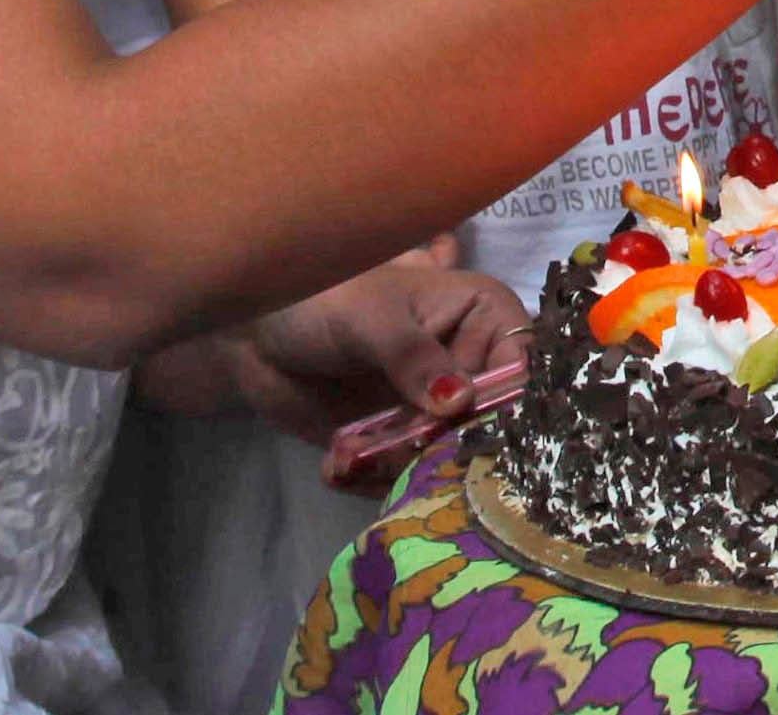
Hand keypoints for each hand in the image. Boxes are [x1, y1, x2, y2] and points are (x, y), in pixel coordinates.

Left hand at [228, 238, 531, 445]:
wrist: (254, 333)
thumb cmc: (322, 301)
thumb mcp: (370, 320)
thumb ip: (414, 359)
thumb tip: (460, 402)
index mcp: (480, 316)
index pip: (522, 360)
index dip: (510, 398)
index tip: (474, 427)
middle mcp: (467, 365)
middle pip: (490, 421)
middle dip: (450, 446)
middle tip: (405, 450)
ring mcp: (432, 409)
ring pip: (446, 456)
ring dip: (402, 466)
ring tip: (356, 455)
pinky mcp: (396, 442)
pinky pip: (403, 474)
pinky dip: (370, 477)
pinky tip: (337, 463)